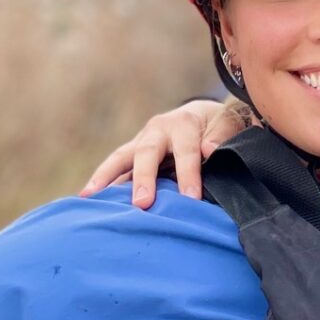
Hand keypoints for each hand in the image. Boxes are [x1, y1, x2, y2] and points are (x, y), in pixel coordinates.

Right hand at [80, 98, 245, 205]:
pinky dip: (103, 183)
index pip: (187, 151)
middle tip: (141, 203)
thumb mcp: (230, 124)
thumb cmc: (218, 125)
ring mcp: (142, 141)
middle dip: (143, 178)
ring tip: (89, 197)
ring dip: (105, 177)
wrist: (203, 116)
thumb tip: (210, 149)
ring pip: (121, 157)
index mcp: (184, 124)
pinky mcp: (133, 152)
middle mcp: (158, 130)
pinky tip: (89, 200)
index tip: (191, 199)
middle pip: (147, 153)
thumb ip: (222, 136)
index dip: (188, 174)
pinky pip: (116, 168)